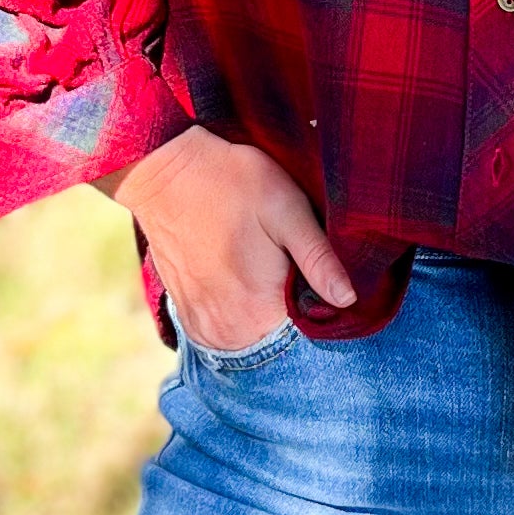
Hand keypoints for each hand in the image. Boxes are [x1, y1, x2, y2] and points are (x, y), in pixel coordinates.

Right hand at [102, 126, 354, 352]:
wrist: (163, 170)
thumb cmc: (231, 183)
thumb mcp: (286, 209)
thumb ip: (318, 257)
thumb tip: (349, 299)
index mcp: (258, 313)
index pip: (310, 339)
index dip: (325, 313)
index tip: (323, 282)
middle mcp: (228, 334)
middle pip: (282, 345)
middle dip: (297, 318)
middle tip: (295, 271)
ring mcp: (204, 330)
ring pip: (256, 342)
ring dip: (270, 319)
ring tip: (269, 275)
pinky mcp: (189, 318)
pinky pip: (229, 335)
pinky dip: (244, 317)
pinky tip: (247, 283)